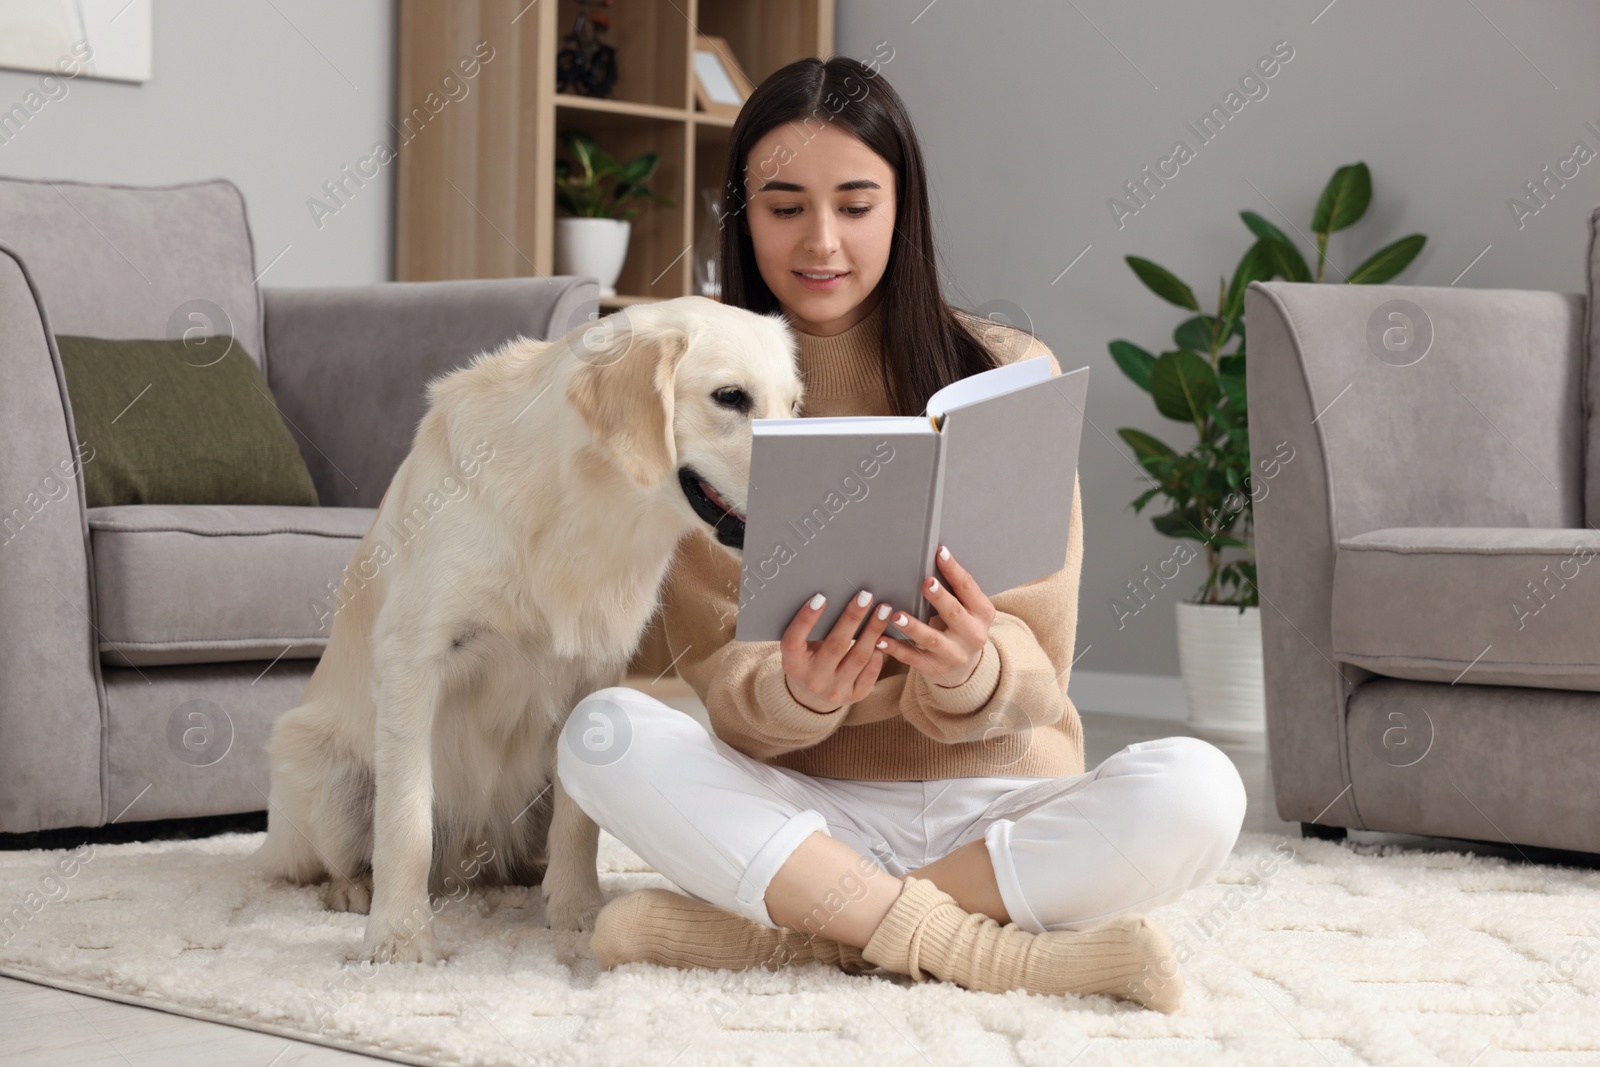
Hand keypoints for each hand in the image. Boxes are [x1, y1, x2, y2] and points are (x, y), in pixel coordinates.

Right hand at [781, 588, 897, 712]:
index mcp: (793, 664)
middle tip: (866, 595)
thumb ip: (812, 629)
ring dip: (873, 631)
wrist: (813, 695)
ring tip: (883, 610)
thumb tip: (838, 596)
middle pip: (836, 645)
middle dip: (852, 617)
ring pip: (858, 657)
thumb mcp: (800, 647)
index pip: (795, 640)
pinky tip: (885, 638)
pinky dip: (877, 655)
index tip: (821, 597)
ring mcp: (834, 691)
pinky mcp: (853, 696)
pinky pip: (869, 674)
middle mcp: (812, 679)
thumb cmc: (807, 659)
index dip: (806, 619)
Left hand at [879, 545, 995, 686]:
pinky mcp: (937, 668)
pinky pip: (914, 659)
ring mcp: (955, 654)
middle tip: (926, 583)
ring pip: (932, 639)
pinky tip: (880, 640)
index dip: (954, 570)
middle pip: (954, 613)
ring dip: (914, 627)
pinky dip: (896, 649)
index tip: (939, 552)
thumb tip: (930, 557)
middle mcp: (973, 634)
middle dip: (939, 598)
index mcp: (982, 613)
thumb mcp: (968, 609)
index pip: (968, 587)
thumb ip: (953, 589)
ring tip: (896, 615)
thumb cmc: (961, 626)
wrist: (966, 667)